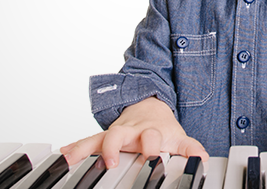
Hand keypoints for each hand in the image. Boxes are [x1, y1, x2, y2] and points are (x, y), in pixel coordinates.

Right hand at [60, 97, 208, 167]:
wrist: (150, 106)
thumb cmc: (163, 128)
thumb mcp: (179, 137)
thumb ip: (190, 148)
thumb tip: (203, 158)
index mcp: (151, 131)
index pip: (152, 138)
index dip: (151, 148)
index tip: (152, 159)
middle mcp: (131, 131)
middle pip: (121, 134)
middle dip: (114, 147)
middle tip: (111, 161)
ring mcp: (117, 133)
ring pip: (99, 137)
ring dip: (87, 148)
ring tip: (72, 159)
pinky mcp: (105, 137)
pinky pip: (88, 141)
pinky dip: (75, 147)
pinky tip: (63, 154)